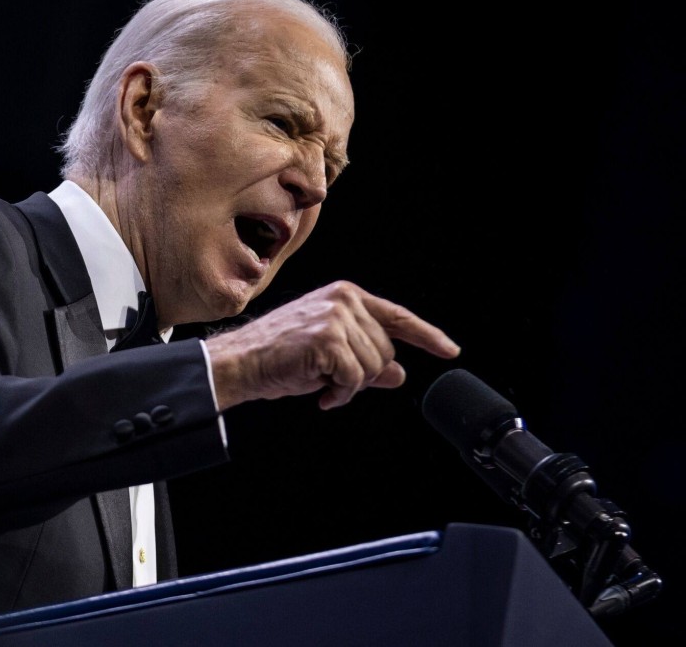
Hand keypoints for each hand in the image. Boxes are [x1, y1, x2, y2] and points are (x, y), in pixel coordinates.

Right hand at [204, 281, 459, 410]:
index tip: (449, 350)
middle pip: (387, 351)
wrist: (241, 362)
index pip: (397, 316)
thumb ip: (366, 359)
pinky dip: (340, 393)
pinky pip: (355, 380)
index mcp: (345, 296)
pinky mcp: (328, 340)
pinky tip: (319, 391)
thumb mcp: (330, 356)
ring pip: (373, 368)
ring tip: (320, 382)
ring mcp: (336, 318)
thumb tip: (398, 374)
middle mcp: (343, 300)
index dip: (427, 335)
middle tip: (330, 379)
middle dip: (364, 374)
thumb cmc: (278, 357)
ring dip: (349, 386)